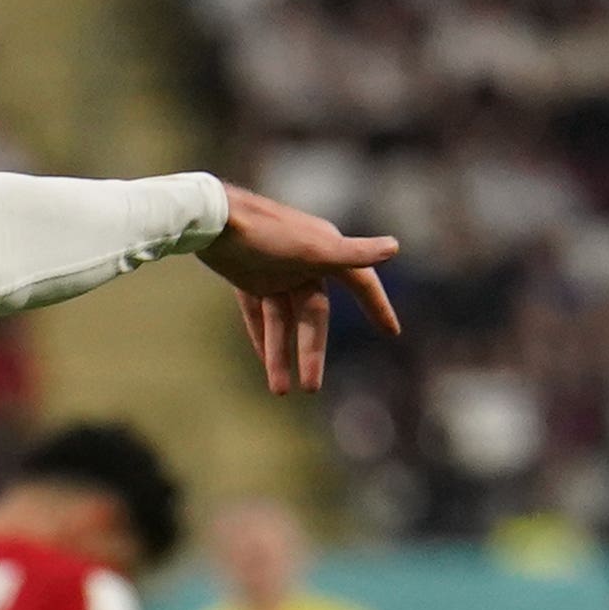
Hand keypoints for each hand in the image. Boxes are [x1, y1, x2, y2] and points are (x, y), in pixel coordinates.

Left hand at [199, 184, 400, 396]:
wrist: (213, 219)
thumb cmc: (266, 232)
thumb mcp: (313, 249)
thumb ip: (353, 253)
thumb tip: (395, 247)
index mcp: (326, 252)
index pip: (360, 283)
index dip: (377, 306)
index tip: (391, 332)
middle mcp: (305, 263)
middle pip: (313, 317)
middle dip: (312, 353)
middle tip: (311, 388)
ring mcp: (275, 271)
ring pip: (282, 322)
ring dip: (281, 355)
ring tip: (279, 391)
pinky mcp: (247, 277)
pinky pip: (258, 313)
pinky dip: (261, 336)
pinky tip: (264, 363)